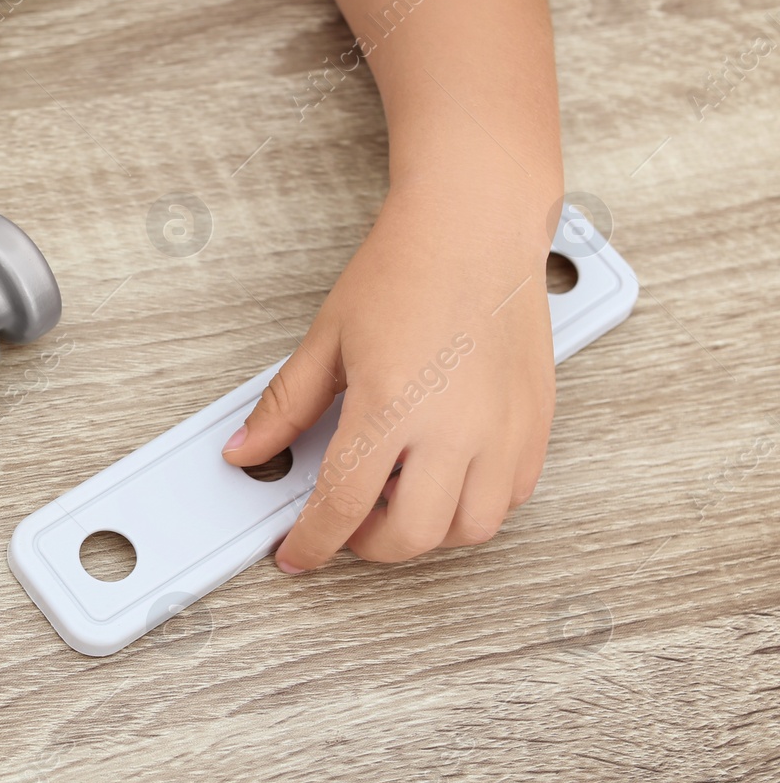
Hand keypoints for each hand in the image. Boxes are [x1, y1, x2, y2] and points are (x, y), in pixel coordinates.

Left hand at [222, 182, 556, 571]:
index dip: (312, 543)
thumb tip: (246, 451)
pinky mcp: (536, 422)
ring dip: (426, 530)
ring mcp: (503, 429)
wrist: (475, 228)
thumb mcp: (327, 340)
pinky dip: (475, 505)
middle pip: (410, 536)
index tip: (296, 554)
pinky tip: (445, 474)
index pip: (343, 506)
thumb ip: (286, 407)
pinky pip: (511, 498)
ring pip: (470, 529)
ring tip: (397, 495)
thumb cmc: (405, 271)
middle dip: (367, 544)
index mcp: (391, 407)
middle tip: (345, 521)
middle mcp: (455, 428)